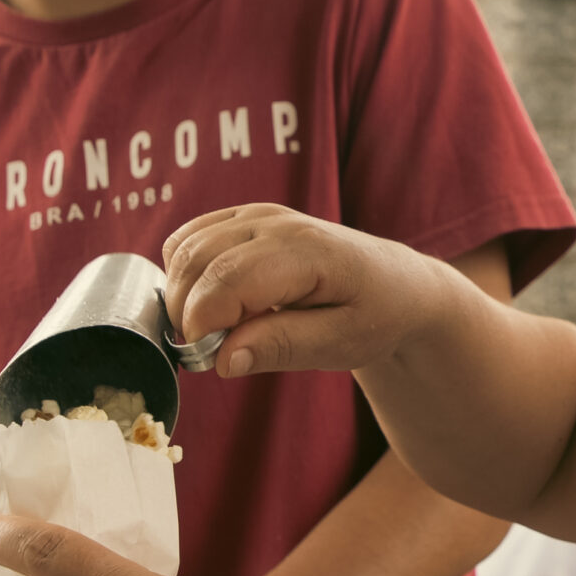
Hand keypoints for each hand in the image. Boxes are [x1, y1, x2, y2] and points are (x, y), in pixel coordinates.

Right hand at [162, 204, 449, 377]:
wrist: (394, 283)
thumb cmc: (373, 315)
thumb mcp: (341, 344)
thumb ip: (282, 347)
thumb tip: (222, 360)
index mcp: (306, 251)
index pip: (228, 280)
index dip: (202, 323)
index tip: (206, 359)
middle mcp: (276, 223)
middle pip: (197, 261)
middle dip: (186, 313)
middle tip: (209, 353)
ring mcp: (257, 215)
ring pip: (184, 248)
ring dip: (181, 295)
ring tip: (216, 331)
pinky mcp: (244, 217)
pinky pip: (188, 239)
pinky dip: (183, 274)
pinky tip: (212, 303)